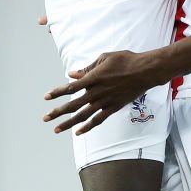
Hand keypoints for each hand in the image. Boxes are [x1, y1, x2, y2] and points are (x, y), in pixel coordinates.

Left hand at [43, 50, 161, 134]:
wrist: (145, 70)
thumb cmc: (126, 60)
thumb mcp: (105, 58)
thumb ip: (88, 67)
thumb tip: (73, 74)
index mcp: (93, 78)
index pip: (70, 87)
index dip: (57, 92)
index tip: (46, 97)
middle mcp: (97, 92)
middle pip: (73, 105)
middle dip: (57, 112)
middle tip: (45, 118)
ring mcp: (105, 101)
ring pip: (83, 115)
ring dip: (68, 123)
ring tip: (56, 129)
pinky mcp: (114, 107)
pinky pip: (98, 120)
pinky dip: (88, 127)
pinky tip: (78, 133)